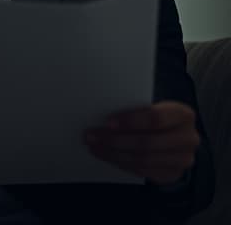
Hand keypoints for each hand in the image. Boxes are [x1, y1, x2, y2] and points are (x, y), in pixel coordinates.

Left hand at [83, 101, 199, 184]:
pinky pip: (142, 170)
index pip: (155, 118)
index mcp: (183, 114)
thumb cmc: (157, 113)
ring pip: (142, 159)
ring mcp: (182, 159)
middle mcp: (188, 138)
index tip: (107, 122)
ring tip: (94, 146)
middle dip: (115, 140)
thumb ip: (136, 106)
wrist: (176, 134)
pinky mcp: (172, 174)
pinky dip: (121, 163)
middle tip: (92, 136)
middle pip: (147, 142)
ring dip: (113, 153)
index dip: (131, 121)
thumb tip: (102, 110)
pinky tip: (106, 155)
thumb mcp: (152, 104)